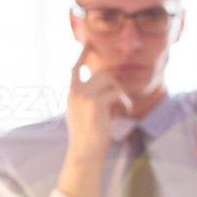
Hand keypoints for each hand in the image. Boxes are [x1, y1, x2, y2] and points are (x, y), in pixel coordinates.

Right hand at [64, 45, 129, 161]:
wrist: (84, 152)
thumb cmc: (89, 136)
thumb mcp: (85, 113)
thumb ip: (91, 98)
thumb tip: (109, 89)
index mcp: (71, 94)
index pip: (74, 69)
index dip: (82, 55)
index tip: (87, 44)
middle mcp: (75, 92)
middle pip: (101, 72)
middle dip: (115, 82)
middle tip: (121, 98)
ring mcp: (83, 96)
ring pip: (110, 80)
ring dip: (121, 92)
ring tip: (123, 107)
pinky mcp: (95, 103)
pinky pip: (116, 92)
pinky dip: (124, 101)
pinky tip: (124, 112)